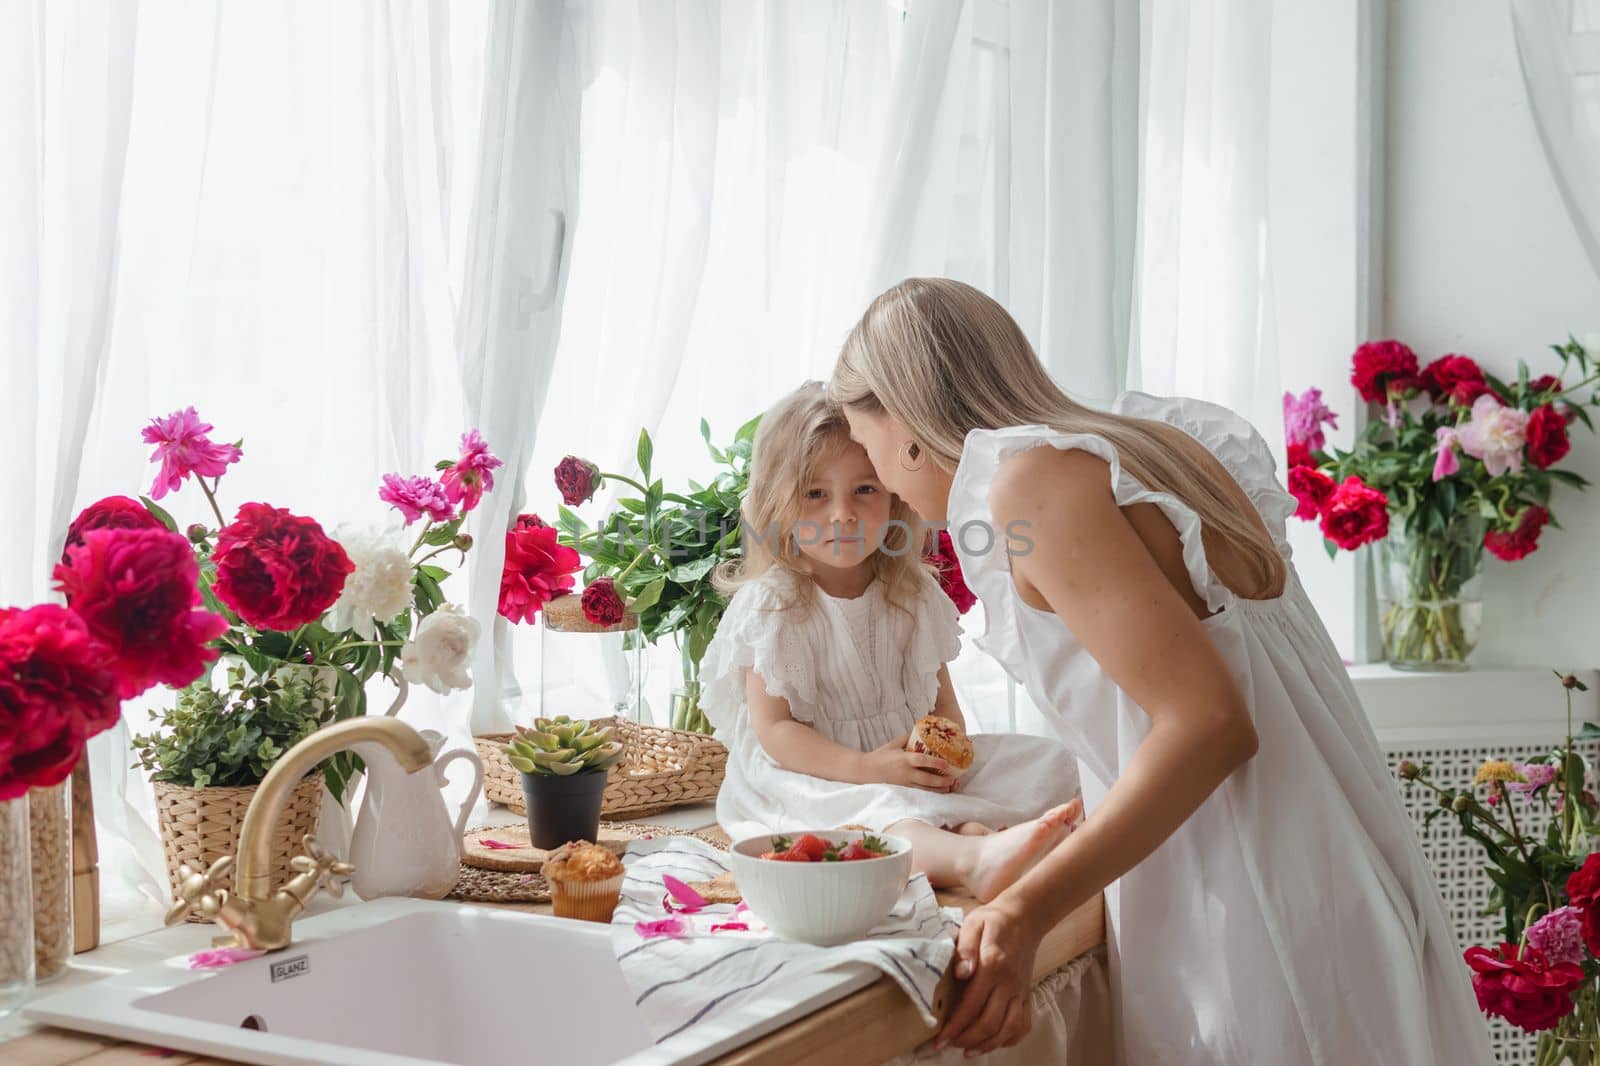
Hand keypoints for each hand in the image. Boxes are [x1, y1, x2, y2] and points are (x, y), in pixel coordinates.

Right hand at [860, 735, 955, 791]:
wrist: (866, 771)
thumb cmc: (880, 755)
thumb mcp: (893, 744)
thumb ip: (907, 738)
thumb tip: (922, 733)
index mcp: (904, 759)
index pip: (922, 760)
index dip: (936, 762)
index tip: (947, 763)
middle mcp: (905, 773)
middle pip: (927, 779)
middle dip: (942, 781)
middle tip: (953, 780)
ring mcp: (904, 784)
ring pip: (925, 789)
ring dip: (939, 789)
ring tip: (951, 787)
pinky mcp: (903, 790)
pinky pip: (920, 792)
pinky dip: (931, 793)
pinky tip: (939, 792)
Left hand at [934, 901, 1039, 1054]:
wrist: (1025, 917)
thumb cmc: (993, 921)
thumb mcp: (973, 924)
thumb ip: (964, 949)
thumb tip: (959, 974)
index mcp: (993, 965)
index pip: (972, 1004)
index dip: (955, 1026)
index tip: (939, 1039)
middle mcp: (1009, 982)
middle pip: (990, 1022)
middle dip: (966, 1039)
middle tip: (947, 1045)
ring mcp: (1021, 990)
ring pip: (1008, 1028)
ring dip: (987, 1044)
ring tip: (967, 1050)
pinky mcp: (1027, 994)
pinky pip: (1023, 1024)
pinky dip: (1009, 1039)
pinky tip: (993, 1042)